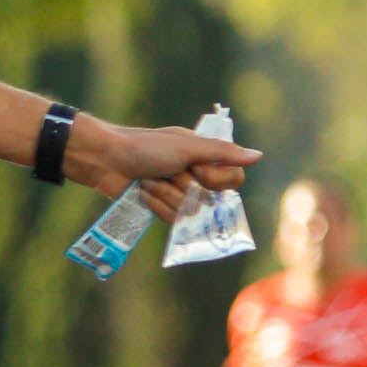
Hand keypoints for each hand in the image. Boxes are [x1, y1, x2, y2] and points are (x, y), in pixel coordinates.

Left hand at [72, 112, 259, 218]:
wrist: (107, 160)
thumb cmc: (146, 147)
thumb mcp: (187, 146)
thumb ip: (223, 152)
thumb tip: (259, 155)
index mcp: (206, 158)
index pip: (234, 180)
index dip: (217, 178)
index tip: (196, 168)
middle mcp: (197, 178)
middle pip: (213, 199)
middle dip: (187, 186)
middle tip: (168, 171)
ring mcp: (179, 196)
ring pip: (190, 211)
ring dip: (166, 194)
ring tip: (149, 180)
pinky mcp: (162, 211)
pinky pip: (173, 220)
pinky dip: (156, 205)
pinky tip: (143, 193)